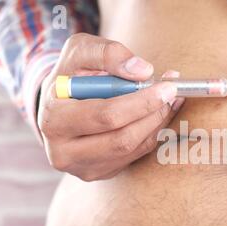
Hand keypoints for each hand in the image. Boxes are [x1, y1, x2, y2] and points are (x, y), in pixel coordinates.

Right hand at [38, 33, 183, 180]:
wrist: (58, 105)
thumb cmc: (71, 75)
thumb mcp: (80, 51)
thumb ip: (107, 53)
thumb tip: (143, 71)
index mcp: (53, 119)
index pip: (105, 116)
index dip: (141, 102)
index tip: (166, 86)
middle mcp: (63, 151)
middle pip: (122, 139)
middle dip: (153, 114)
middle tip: (173, 93)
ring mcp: (82, 167)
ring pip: (132, 149)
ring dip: (157, 124)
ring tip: (169, 100)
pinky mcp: (100, 172)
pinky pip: (135, 155)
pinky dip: (153, 133)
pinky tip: (160, 113)